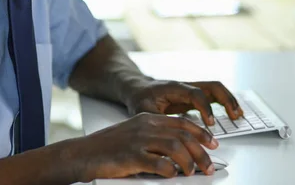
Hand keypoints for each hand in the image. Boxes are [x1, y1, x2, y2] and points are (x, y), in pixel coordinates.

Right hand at [67, 113, 219, 180]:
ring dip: (188, 161)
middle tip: (208, 165)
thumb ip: (156, 137)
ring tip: (192, 172)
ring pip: (174, 147)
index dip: (201, 133)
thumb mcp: (134, 133)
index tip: (212, 143)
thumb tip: (181, 149)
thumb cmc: (108, 146)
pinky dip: (169, 170)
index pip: (182, 123)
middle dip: (200, 152)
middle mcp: (146, 127)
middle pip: (182, 136)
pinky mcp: (131, 157)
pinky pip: (158, 163)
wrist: (82, 153)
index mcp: (148, 119)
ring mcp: (138, 141)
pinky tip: (173, 175)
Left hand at [125, 80, 243, 124]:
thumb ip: (156, 121)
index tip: (210, 124)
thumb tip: (169, 134)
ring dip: (229, 100)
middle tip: (235, 116)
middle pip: (212, 86)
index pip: (196, 94)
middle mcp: (186, 85)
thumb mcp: (143, 110)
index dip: (205, 108)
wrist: (138, 88)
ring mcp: (192, 89)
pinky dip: (225, 103)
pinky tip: (233, 113)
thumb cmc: (140, 98)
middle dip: (226, 100)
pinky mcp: (194, 95)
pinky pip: (213, 96)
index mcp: (175, 87)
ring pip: (216, 89)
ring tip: (238, 115)